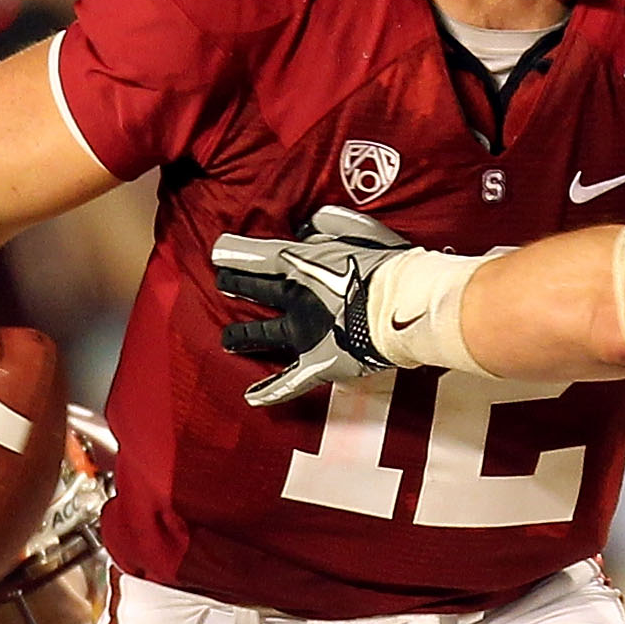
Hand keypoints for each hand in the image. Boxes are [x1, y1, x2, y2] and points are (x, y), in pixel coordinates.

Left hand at [211, 207, 411, 409]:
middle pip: (252, 290)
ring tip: (227, 339)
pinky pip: (290, 381)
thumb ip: (329, 225)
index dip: (233, 254)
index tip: (219, 253)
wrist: (405, 306)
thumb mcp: (358, 231)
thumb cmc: (387, 266)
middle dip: (235, 285)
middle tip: (222, 283)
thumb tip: (309, 228)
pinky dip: (271, 391)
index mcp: (300, 264)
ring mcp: (302, 334)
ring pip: (260, 335)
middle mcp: (293, 299)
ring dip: (241, 336)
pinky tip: (252, 398)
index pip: (254, 256)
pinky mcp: (318, 364)